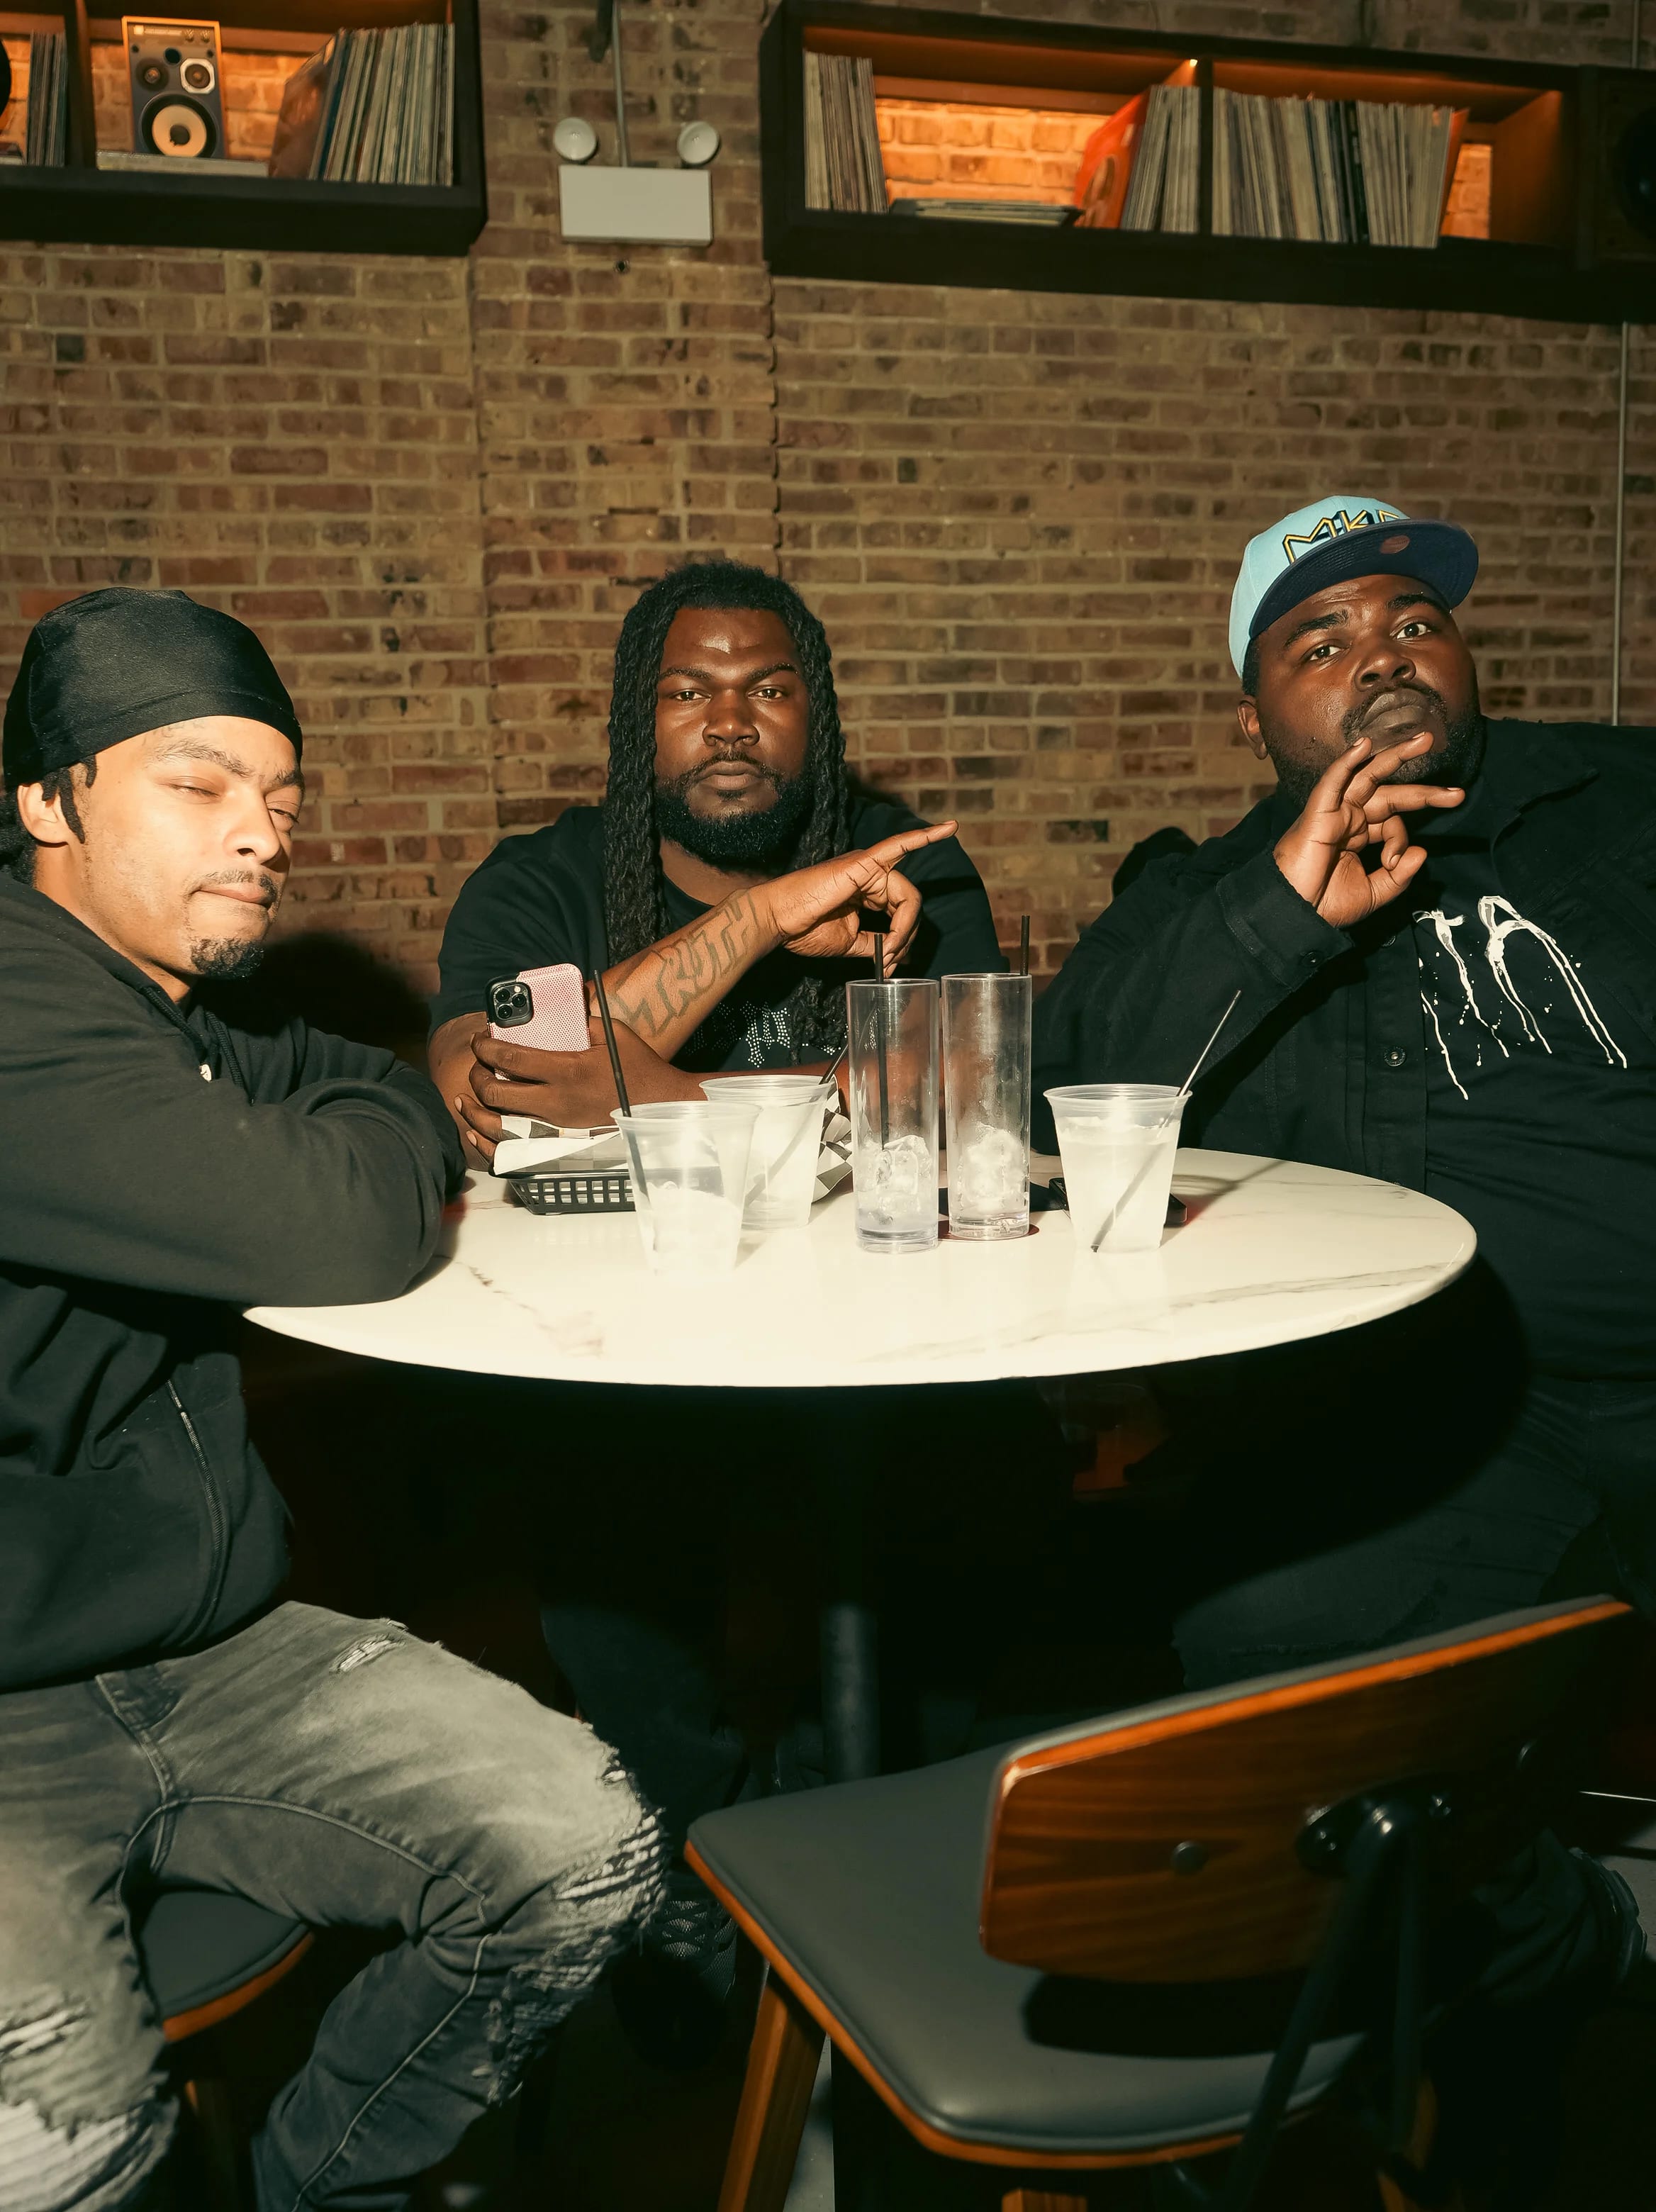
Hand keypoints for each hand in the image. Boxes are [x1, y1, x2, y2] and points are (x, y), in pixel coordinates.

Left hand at [454, 1020, 697, 1164]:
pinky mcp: (560, 1142)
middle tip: (479, 1064)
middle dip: (477, 1076)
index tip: (478, 1039)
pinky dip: (490, 1141)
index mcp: (567, 1069)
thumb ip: (582, 1020)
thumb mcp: (613, 1033)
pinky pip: (514, 1148)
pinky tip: (479, 1129)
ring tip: (466, 1097)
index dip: (486, 1046)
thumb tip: (561, 1006)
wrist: (661, 1107)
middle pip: (496, 1092)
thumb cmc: (639, 1068)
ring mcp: (557, 1126)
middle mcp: (556, 1101)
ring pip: (499, 1125)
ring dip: (476, 1111)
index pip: (510, 1057)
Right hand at [755, 821, 957, 964]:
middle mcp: (871, 875)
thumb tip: (899, 955)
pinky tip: (949, 828)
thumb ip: (876, 944)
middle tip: (889, 960)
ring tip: (888, 949)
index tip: (889, 964)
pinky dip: (924, 836)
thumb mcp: (850, 943)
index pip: (902, 910)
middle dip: (906, 936)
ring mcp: (868, 865)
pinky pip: (899, 846)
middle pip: (909, 905)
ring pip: (908, 896)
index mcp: (867, 891)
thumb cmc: (805, 929)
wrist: (779, 921)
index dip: (902, 938)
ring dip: (904, 927)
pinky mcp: (863, 862)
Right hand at [1272, 735, 1463, 928]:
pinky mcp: (1318, 814)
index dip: (1401, 840)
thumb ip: (1398, 876)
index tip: (1396, 862)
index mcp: (1357, 836)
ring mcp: (1333, 813)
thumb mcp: (1372, 894)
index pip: (1391, 823)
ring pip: (1367, 776)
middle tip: (1456, 793)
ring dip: (1395, 757)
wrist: (1294, 915)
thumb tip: (1422, 852)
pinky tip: (1364, 746)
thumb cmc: (1324, 905)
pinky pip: (1333, 782)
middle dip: (1423, 790)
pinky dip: (1347, 762)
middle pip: (1389, 793)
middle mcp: (1347, 819)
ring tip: (1425, 741)